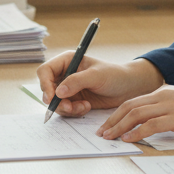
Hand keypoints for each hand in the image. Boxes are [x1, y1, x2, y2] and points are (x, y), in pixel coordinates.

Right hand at [36, 54, 163, 117]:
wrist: (128, 88)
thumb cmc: (115, 75)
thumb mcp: (96, 76)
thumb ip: (76, 82)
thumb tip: (58, 92)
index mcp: (67, 61)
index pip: (45, 71)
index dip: (45, 84)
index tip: (52, 97)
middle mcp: (65, 74)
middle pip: (47, 89)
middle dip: (57, 101)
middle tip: (69, 107)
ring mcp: (69, 88)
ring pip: (55, 102)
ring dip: (67, 108)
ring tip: (83, 107)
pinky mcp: (74, 100)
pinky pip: (65, 109)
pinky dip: (73, 112)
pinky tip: (87, 107)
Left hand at [97, 85, 173, 141]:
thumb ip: (168, 110)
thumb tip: (155, 123)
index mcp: (163, 93)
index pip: (133, 101)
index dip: (117, 113)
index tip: (108, 124)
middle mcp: (162, 97)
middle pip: (129, 106)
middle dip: (112, 120)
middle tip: (101, 132)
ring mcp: (168, 106)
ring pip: (136, 114)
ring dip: (119, 126)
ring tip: (109, 137)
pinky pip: (151, 125)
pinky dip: (136, 132)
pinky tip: (128, 139)